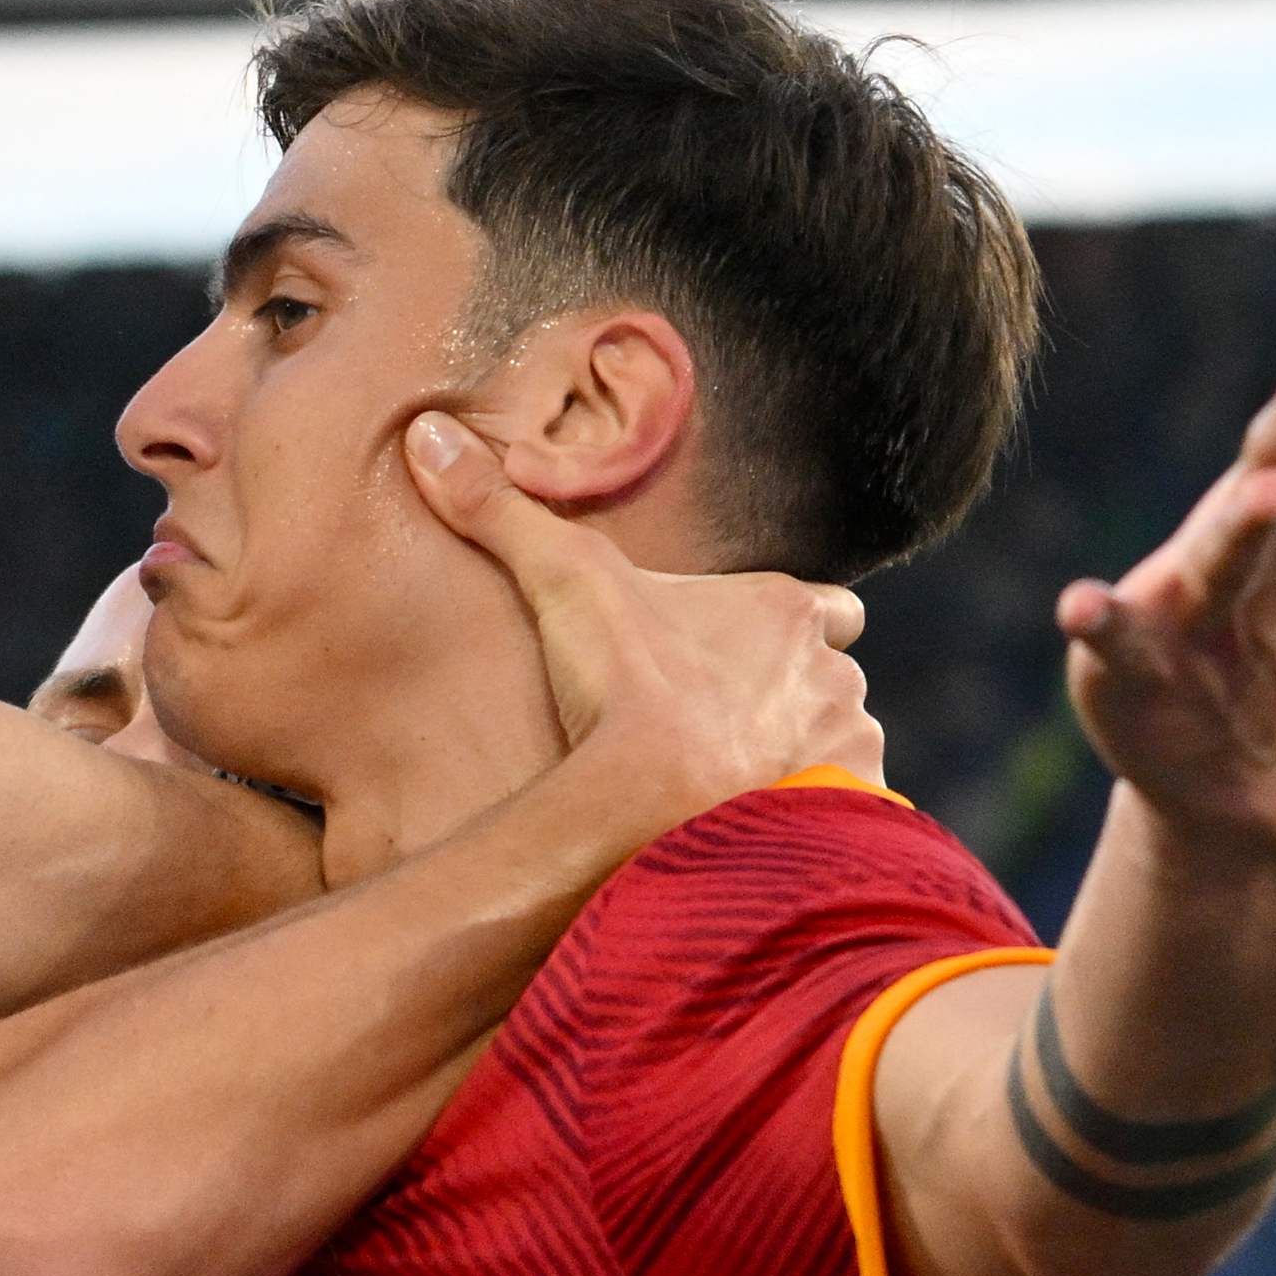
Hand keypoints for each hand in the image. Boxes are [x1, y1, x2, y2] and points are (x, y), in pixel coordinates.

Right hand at [403, 412, 880, 824]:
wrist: (649, 803)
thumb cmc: (618, 685)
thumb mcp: (557, 580)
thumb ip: (501, 511)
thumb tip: (427, 433)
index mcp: (787, 612)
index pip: (830, 608)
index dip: (798, 631)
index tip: (753, 659)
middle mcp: (834, 677)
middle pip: (829, 686)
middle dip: (792, 708)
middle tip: (727, 735)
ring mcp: (848, 749)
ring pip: (840, 752)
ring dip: (802, 769)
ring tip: (737, 796)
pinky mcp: (847, 819)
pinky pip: (843, 824)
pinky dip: (807, 830)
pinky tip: (756, 841)